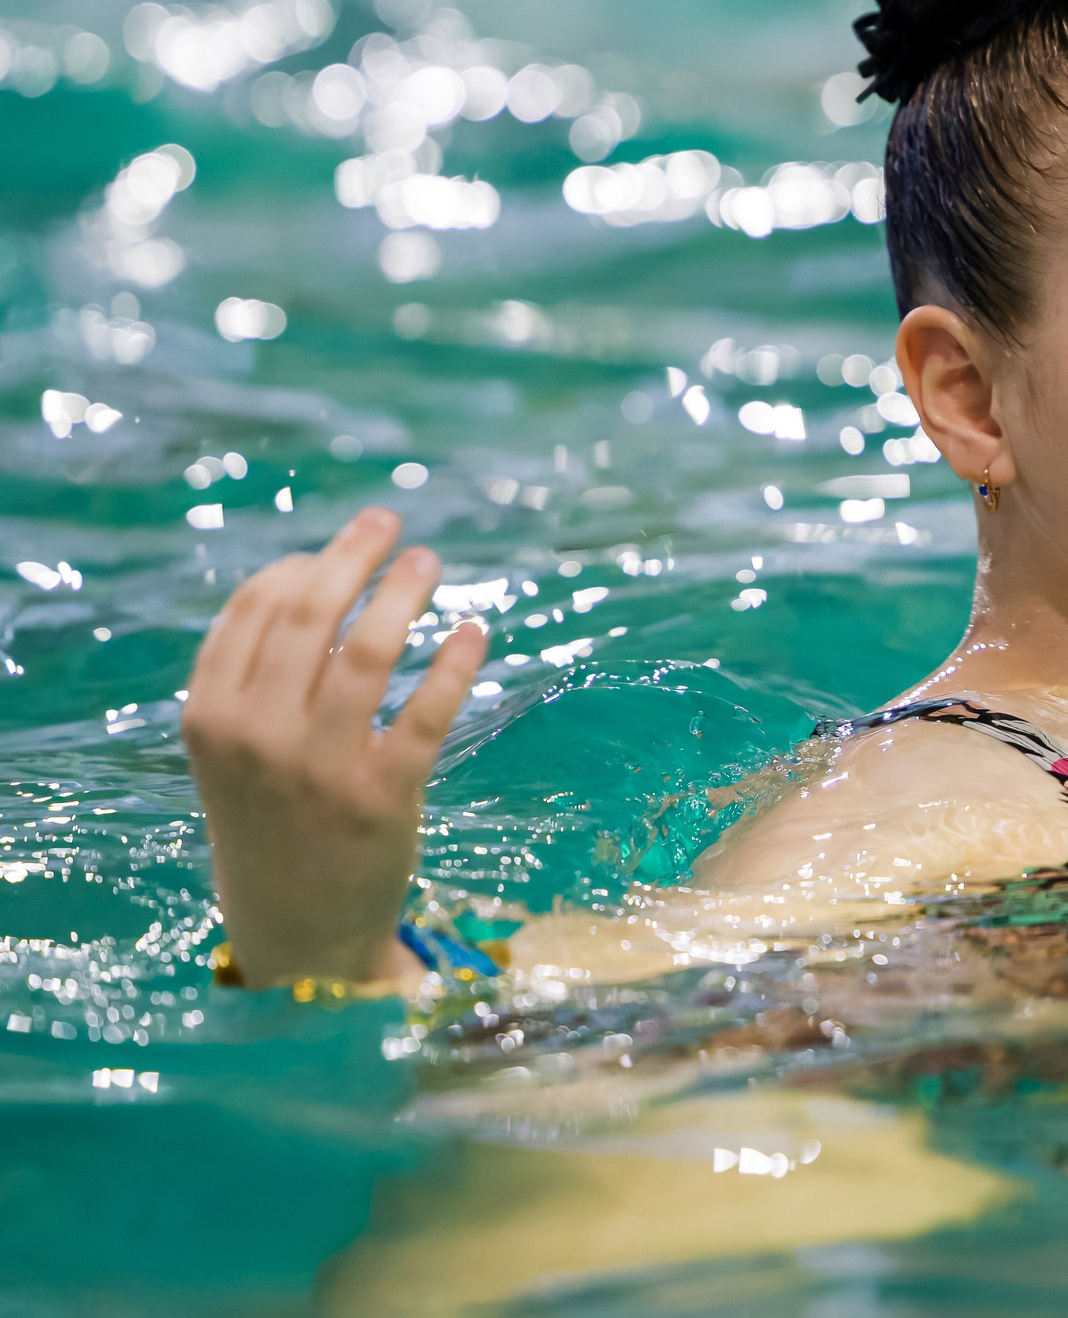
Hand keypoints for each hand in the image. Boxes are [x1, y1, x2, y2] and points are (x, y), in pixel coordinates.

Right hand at [180, 508, 485, 987]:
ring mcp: (320, 766)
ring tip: (429, 563)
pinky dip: (456, 662)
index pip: (255, 609)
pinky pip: (429, 711)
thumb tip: (316, 576)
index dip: (303, 565)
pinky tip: (474, 632)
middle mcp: (258, 736)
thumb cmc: (271, 818)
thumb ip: (259, 675)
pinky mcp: (383, 795)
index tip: (340, 549)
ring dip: (404, 592)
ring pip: (369, 651)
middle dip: (353, 556)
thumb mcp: (237, 749)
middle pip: (309, 615)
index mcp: (212, 716)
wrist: (297, 928)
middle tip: (389, 521)